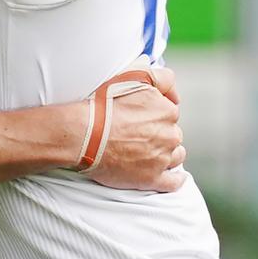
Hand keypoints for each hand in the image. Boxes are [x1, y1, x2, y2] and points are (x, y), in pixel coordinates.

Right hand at [82, 65, 186, 192]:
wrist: (82, 134)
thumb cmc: (102, 104)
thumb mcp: (132, 76)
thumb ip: (161, 78)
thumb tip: (175, 93)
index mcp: (167, 111)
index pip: (169, 112)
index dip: (154, 114)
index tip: (140, 116)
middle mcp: (170, 134)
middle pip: (172, 134)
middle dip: (160, 134)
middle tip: (137, 134)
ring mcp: (162, 158)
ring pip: (175, 156)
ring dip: (166, 154)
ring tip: (146, 152)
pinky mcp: (152, 179)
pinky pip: (173, 182)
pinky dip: (174, 179)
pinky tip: (172, 176)